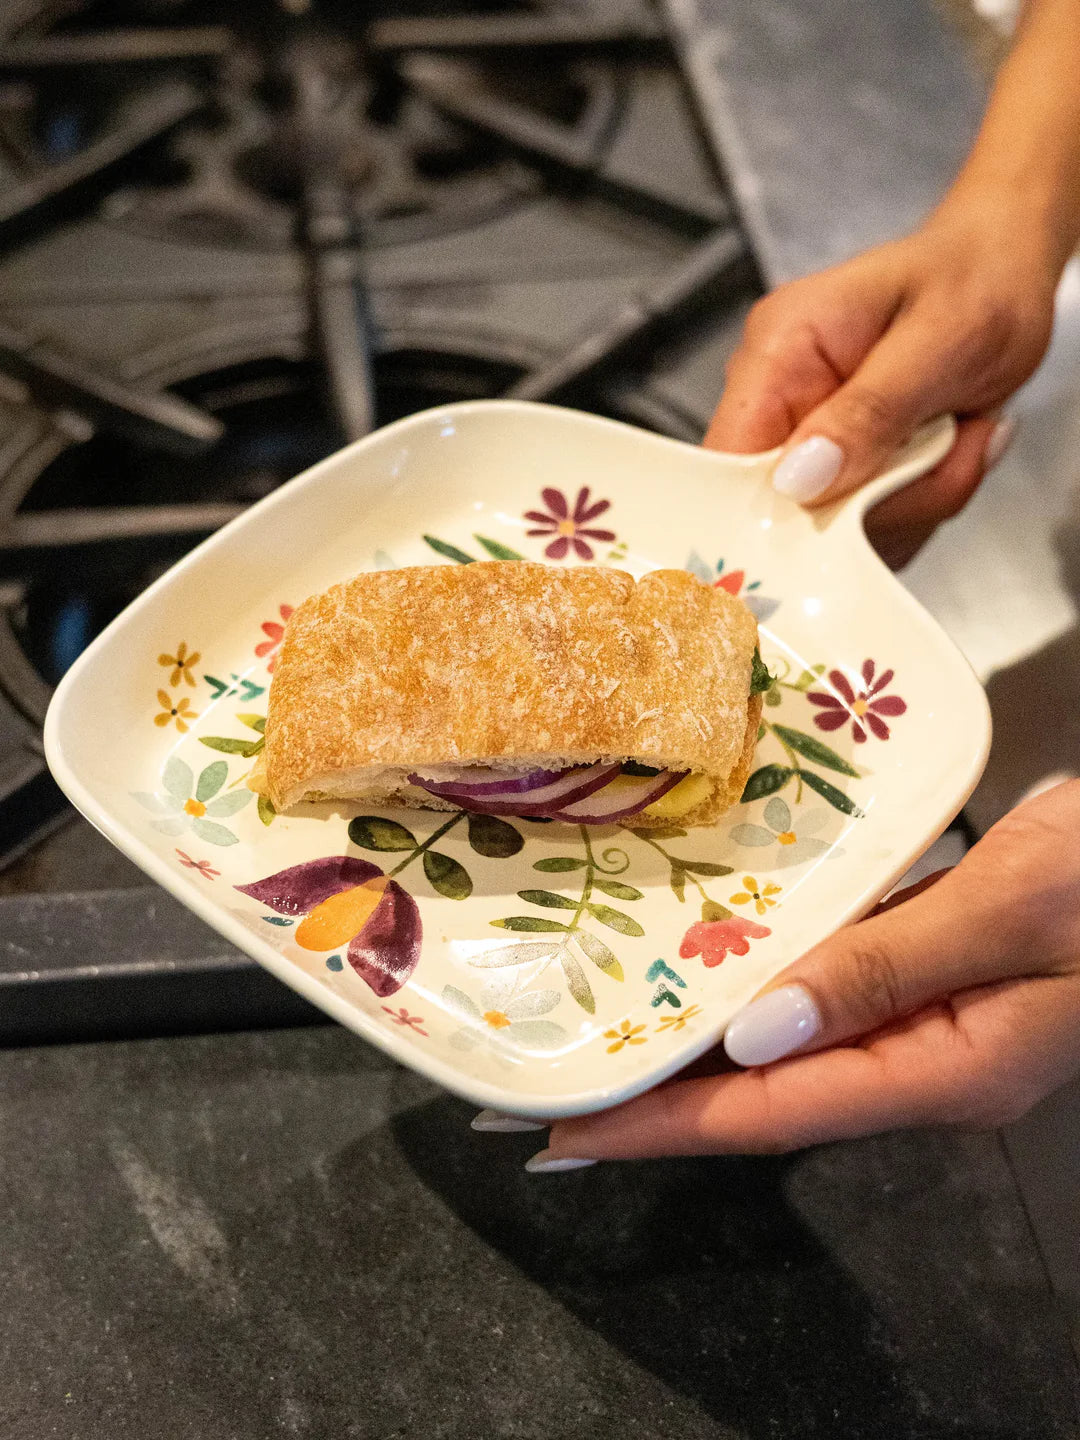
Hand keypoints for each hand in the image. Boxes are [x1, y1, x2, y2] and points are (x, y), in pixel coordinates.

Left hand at [534, 780, 1079, 1163]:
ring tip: (599, 1043)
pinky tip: (700, 977)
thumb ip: (890, 968)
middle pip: (762, 1095)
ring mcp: (929, 1020)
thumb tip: (757, 1032)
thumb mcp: (1017, 910)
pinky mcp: (929, 974)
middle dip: (654, 1101)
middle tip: (545, 1095)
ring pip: (784, 1048)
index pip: (771, 1112)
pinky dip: (749, 995)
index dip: (661, 1126)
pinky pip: (819, 996)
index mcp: (948, 1068)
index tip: (562, 1134)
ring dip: (692, 1051)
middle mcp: (926, 1060)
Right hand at [705, 195, 1060, 566]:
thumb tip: (799, 480)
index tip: (828, 534)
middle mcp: (777, 402)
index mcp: (777, 352)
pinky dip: (918, 510)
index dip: (762, 516)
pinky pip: (866, 532)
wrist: (1003, 275)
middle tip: (944, 456)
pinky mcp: (836, 476)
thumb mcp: (939, 337)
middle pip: (785, 514)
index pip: (724, 459)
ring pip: (835, 533)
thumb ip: (868, 411)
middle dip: (876, 508)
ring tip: (955, 439)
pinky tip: (944, 457)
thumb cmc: (973, 280)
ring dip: (911, 504)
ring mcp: (805, 444)